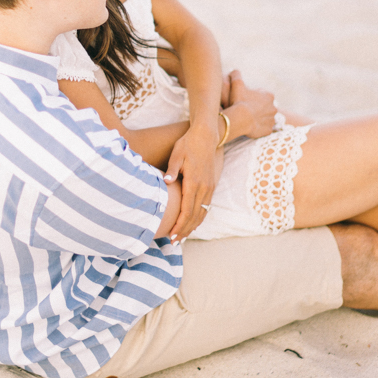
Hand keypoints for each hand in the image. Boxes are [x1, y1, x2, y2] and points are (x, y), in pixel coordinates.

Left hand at [163, 122, 224, 240]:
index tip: (172, 236)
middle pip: (195, 216)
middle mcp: (204, 187)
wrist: (207, 136)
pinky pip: (206, 206)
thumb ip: (172, 170)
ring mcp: (210, 187)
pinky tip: (193, 223)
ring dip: (193, 226)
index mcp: (194, 182)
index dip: (179, 225)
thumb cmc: (188, 144)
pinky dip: (200, 217)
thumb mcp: (177, 154)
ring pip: (202, 212)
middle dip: (185, 230)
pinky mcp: (212, 184)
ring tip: (183, 237)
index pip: (186, 210)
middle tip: (174, 242)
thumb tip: (166, 182)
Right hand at [225, 69, 276, 138]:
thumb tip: (235, 70)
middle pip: (265, 108)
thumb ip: (236, 75)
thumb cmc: (239, 100)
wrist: (241, 118)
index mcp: (269, 96)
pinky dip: (259, 128)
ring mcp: (272, 120)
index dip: (253, 98)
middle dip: (258, 108)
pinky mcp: (268, 130)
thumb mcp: (237, 84)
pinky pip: (264, 129)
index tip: (245, 100)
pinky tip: (251, 127)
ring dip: (259, 118)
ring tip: (249, 119)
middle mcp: (274, 108)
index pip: (262, 96)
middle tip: (247, 110)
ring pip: (266, 118)